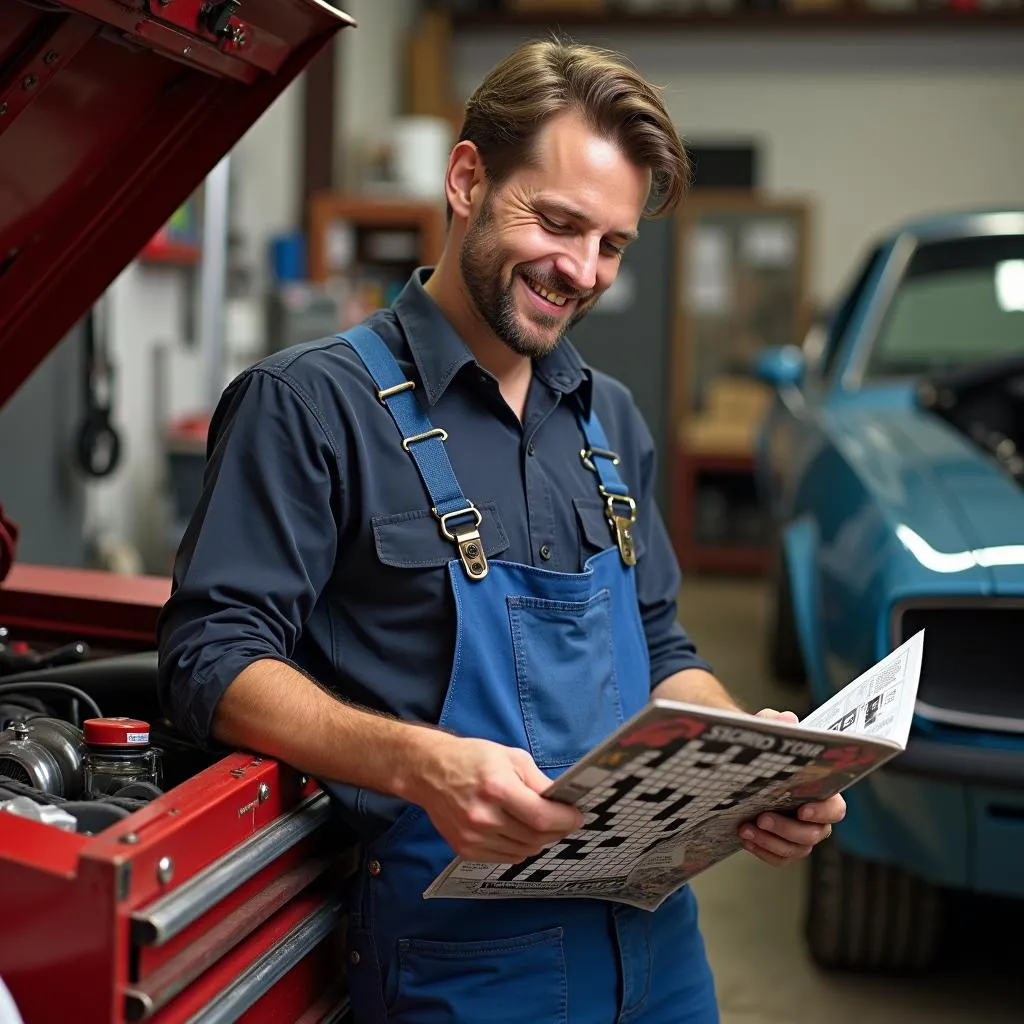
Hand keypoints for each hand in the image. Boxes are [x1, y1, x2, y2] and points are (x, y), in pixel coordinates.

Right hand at [409, 733, 583, 863]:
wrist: (429, 772)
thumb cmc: (472, 759)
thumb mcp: (511, 757)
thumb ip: (538, 781)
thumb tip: (562, 800)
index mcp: (496, 788)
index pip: (541, 817)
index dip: (565, 820)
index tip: (577, 816)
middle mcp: (483, 817)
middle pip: (535, 837)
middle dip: (557, 830)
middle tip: (563, 820)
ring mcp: (473, 837)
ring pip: (524, 851)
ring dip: (539, 840)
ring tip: (540, 824)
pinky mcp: (465, 850)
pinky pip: (506, 858)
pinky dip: (520, 848)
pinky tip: (519, 831)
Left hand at [736, 708, 846, 866]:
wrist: (742, 769)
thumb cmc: (764, 752)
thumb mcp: (766, 731)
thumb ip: (774, 723)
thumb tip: (787, 719)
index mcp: (821, 792)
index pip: (836, 809)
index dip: (824, 812)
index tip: (802, 809)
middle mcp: (815, 817)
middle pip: (814, 835)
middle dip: (788, 829)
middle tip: (763, 817)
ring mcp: (799, 835)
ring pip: (796, 850)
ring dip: (771, 842)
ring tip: (746, 828)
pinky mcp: (782, 846)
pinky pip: (779, 859)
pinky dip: (762, 851)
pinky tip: (745, 837)